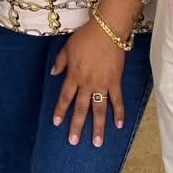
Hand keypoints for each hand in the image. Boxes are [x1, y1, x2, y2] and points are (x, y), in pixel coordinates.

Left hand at [50, 21, 126, 145]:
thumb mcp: (67, 47)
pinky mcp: (115, 82)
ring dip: (98, 127)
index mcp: (74, 75)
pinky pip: (117, 100)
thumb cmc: (86, 37)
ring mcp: (102, 84)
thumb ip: (60, 62)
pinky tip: (119, 125)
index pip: (65, 97)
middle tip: (74, 141)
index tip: (57, 123)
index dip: (61, 110)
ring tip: (97, 142)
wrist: (107, 30)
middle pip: (81, 109)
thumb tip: (53, 73)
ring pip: (99, 109)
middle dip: (77, 126)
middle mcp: (87, 83)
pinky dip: (119, 113)